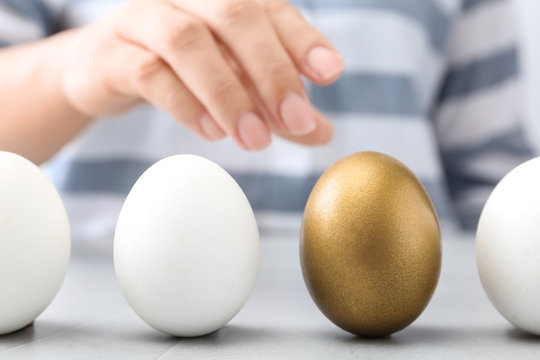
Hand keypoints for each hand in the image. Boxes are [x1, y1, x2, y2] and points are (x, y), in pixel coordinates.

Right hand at [61, 0, 343, 149]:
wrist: (101, 70)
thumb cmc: (178, 71)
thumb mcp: (234, 85)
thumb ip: (274, 106)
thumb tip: (321, 132)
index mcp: (220, 0)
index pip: (270, 8)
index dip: (303, 39)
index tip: (331, 73)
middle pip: (235, 15)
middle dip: (272, 71)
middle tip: (297, 121)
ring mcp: (144, 19)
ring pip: (189, 42)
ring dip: (228, 94)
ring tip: (255, 139)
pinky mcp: (114, 54)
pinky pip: (149, 72)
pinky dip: (185, 103)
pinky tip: (211, 131)